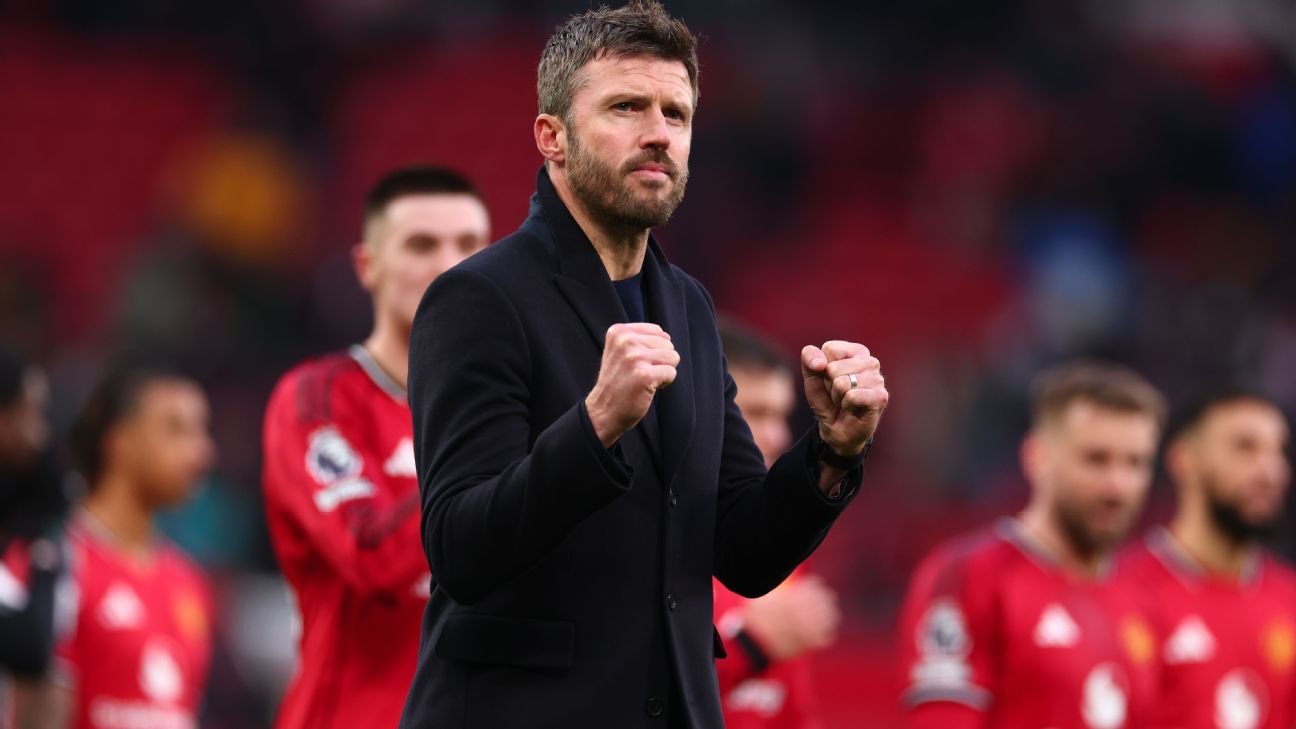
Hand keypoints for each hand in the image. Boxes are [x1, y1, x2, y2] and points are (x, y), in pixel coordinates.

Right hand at [585, 323, 679, 446]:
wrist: (603, 411)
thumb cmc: (618, 382)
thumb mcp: (620, 351)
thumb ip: (640, 338)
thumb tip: (667, 337)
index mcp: (619, 331)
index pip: (657, 331)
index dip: (653, 350)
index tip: (635, 363)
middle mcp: (625, 341)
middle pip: (667, 344)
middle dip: (659, 360)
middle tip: (638, 373)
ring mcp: (635, 358)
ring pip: (673, 357)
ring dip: (662, 371)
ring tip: (642, 380)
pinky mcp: (645, 375)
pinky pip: (671, 373)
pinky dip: (664, 383)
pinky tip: (646, 388)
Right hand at [741, 576, 840, 661]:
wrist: (753, 643)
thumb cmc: (755, 617)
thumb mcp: (763, 595)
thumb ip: (777, 585)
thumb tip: (787, 576)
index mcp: (793, 598)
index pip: (814, 586)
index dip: (815, 585)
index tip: (815, 585)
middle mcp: (803, 612)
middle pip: (825, 601)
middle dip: (825, 599)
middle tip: (825, 600)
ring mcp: (807, 629)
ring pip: (829, 619)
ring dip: (829, 615)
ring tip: (828, 616)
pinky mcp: (808, 644)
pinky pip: (826, 638)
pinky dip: (826, 634)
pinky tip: (823, 632)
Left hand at [801, 341, 886, 457]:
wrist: (835, 428)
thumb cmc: (826, 398)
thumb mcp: (811, 376)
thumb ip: (809, 357)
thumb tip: (820, 363)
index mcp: (856, 351)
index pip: (830, 349)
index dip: (822, 368)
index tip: (829, 379)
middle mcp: (870, 361)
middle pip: (834, 368)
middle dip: (829, 385)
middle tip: (838, 394)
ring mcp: (878, 379)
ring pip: (842, 383)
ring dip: (837, 396)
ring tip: (845, 401)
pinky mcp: (881, 396)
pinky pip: (852, 396)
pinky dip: (846, 405)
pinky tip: (853, 408)